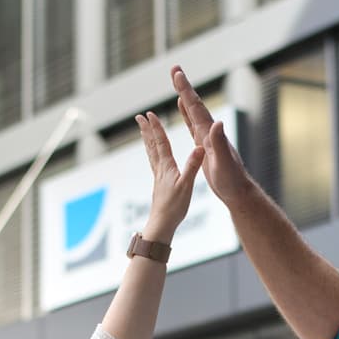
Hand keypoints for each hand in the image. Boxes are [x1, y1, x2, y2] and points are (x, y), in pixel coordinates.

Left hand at [136, 110, 203, 244]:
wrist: (162, 224)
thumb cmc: (174, 207)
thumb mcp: (187, 186)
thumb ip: (192, 166)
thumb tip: (199, 148)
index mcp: (167, 167)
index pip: (161, 143)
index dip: (156, 128)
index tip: (150, 114)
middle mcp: (160, 169)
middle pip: (152, 145)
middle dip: (147, 130)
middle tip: (139, 117)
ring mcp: (159, 176)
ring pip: (151, 153)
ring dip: (148, 139)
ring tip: (143, 131)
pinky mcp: (160, 184)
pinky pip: (155, 163)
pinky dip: (153, 153)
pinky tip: (154, 155)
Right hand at [171, 65, 253, 206]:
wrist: (237, 191)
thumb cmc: (231, 180)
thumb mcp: (224, 162)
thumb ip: (220, 143)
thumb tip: (217, 123)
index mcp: (211, 133)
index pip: (196, 107)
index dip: (186, 90)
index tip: (177, 73)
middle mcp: (210, 131)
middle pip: (194, 104)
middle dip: (184, 86)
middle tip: (174, 69)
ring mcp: (208, 137)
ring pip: (193, 111)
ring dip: (185, 96)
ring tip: (177, 81)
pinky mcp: (205, 145)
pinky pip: (193, 124)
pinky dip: (187, 113)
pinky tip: (183, 107)